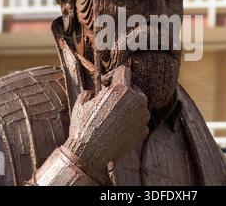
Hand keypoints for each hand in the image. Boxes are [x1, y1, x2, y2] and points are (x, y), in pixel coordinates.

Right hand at [63, 65, 149, 182]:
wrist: (90, 154)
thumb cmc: (83, 126)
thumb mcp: (81, 102)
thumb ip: (91, 91)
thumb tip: (95, 91)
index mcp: (121, 89)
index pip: (124, 71)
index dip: (114, 75)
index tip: (108, 83)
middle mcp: (136, 100)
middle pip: (134, 88)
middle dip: (124, 92)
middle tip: (110, 102)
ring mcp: (142, 116)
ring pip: (138, 105)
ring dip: (129, 108)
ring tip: (113, 118)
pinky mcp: (144, 130)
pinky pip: (140, 121)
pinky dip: (132, 123)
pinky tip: (119, 129)